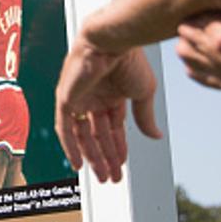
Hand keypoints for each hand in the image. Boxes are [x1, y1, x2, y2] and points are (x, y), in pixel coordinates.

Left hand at [54, 34, 159, 183]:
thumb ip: (145, 117)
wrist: (113, 42)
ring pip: (82, 135)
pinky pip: (64, 128)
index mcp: (111, 94)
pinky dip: (70, 147)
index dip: (117, 148)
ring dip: (92, 157)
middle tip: (111, 178)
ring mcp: (78, 98)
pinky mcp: (65, 98)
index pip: (112, 127)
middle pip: (97, 134)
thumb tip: (156, 137)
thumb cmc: (130, 60)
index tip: (122, 166)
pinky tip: (79, 163)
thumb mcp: (143, 94)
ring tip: (102, 176)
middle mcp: (93, 97)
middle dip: (105, 157)